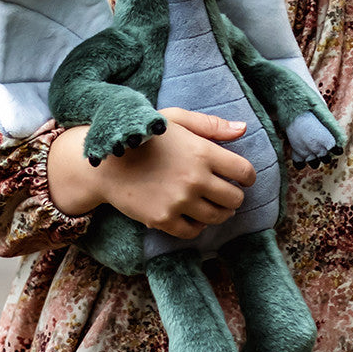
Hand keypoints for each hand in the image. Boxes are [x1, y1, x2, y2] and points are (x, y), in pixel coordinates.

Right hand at [48, 108, 255, 238]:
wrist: (105, 163)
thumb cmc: (144, 137)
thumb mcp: (176, 119)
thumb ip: (211, 125)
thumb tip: (244, 129)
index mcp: (202, 152)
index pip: (244, 172)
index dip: (247, 176)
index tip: (242, 178)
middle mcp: (194, 178)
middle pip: (235, 199)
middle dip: (234, 196)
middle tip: (226, 193)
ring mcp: (179, 201)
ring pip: (218, 217)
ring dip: (219, 213)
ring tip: (212, 205)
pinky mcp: (163, 219)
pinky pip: (194, 232)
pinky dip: (197, 226)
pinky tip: (192, 215)